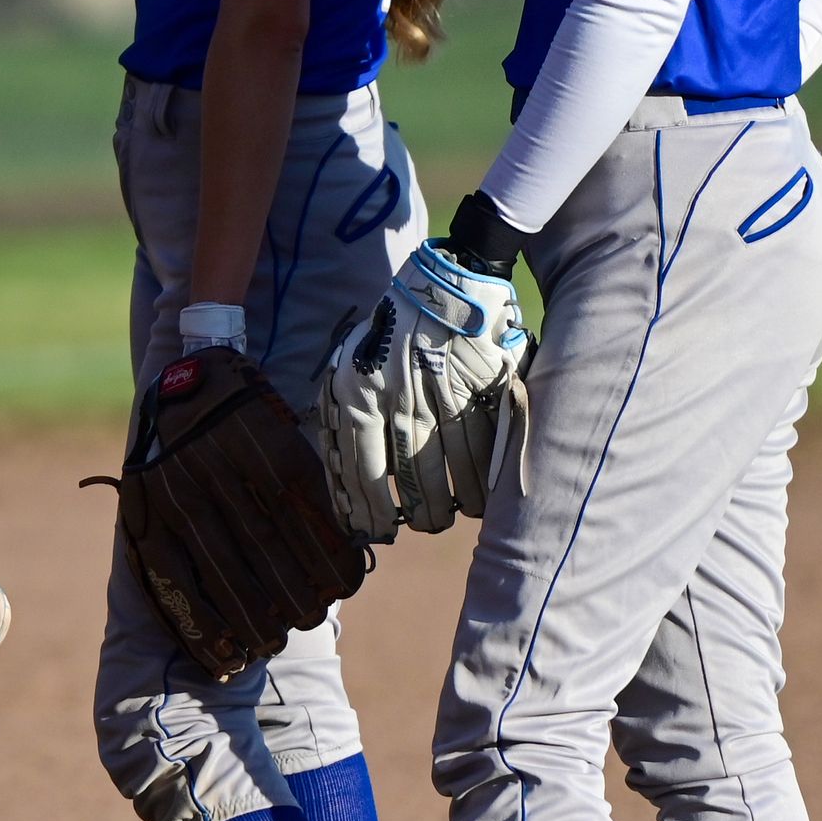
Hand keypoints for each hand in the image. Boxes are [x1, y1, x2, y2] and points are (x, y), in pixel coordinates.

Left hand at [321, 241, 528, 534]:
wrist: (442, 289)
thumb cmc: (387, 334)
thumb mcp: (347, 366)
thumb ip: (341, 416)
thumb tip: (339, 474)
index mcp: (360, 395)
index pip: (362, 468)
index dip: (369, 507)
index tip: (375, 530)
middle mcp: (400, 400)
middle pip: (411, 475)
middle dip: (418, 511)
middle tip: (422, 526)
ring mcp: (444, 397)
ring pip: (449, 466)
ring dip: (451, 502)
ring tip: (449, 518)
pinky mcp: (481, 391)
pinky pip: (482, 447)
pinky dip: (481, 477)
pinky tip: (478, 496)